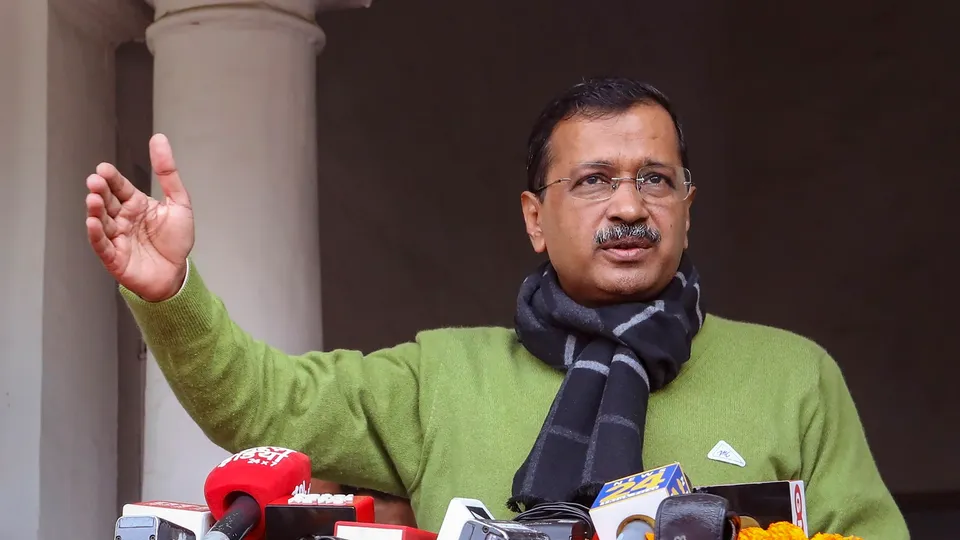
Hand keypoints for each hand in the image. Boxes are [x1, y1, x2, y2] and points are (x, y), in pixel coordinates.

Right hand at [86, 133, 194, 301]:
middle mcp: (123, 219)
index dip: (112, 178)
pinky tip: (91, 223)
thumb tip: (159, 139)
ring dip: (95, 210)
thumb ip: (168, 173)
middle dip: (100, 191)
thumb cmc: (176, 241)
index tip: (103, 169)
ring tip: (92, 199)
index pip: (120, 187)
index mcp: (136, 204)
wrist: (177, 273)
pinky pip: (102, 245)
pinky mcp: (114, 257)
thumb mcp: (179, 203)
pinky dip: (95, 234)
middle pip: (108, 202)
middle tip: (95, 181)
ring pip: (101, 221)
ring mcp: (117, 238)